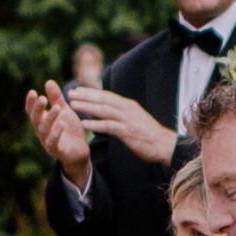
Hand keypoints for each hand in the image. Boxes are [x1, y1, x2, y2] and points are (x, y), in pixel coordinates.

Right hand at [28, 84, 93, 185]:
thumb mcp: (64, 111)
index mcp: (42, 121)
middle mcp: (42, 132)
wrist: (79, 151)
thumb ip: (56, 98)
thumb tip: (48, 81)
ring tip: (57, 108)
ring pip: (44, 130)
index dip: (30, 103)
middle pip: (35, 120)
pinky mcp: (57, 150)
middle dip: (37, 109)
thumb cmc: (69, 130)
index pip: (32, 111)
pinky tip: (61, 124)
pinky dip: (56, 133)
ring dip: (49, 118)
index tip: (33, 92)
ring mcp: (48, 142)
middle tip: (42, 98)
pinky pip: (53, 142)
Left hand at [64, 86, 179, 167]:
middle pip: (103, 99)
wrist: (165, 145)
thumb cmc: (149, 134)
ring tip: (73, 105)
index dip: (91, 92)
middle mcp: (127, 109)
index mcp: (128, 105)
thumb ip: (122, 114)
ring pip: (104, 110)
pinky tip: (84, 124)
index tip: (77, 90)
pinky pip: (108, 126)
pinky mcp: (128, 132)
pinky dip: (95, 124)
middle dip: (86, 95)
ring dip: (87, 107)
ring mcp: (128, 120)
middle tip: (70, 93)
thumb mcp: (135, 119)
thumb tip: (108, 111)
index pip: (107, 95)